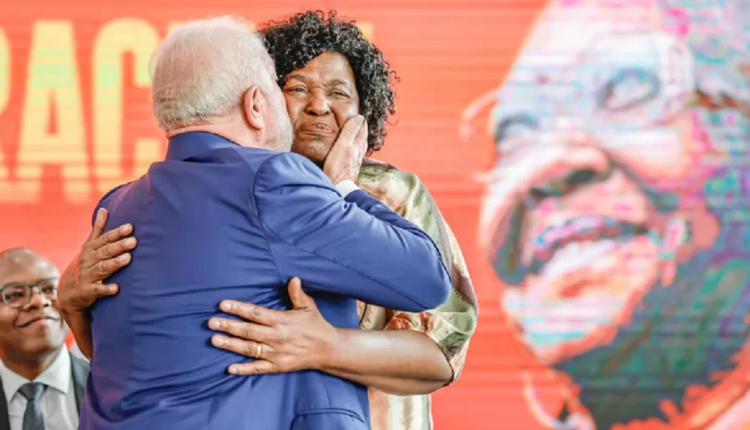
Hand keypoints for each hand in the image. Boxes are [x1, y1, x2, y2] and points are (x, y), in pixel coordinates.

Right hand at [58, 208, 135, 313]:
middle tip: (134, 241)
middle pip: (105, 252)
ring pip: (102, 268)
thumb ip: (98, 229)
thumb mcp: (89, 246)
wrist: (67, 292)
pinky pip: (98, 290)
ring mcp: (87, 275)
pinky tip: (116, 288)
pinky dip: (106, 289)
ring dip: (115, 263)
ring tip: (128, 258)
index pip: (105, 239)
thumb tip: (104, 209)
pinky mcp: (88, 291)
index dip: (117, 233)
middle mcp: (88, 260)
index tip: (130, 227)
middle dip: (119, 246)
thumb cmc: (84, 264)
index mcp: (91, 249)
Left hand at [208, 277, 338, 374]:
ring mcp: (276, 353)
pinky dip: (244, 369)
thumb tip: (293, 278)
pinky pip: (258, 368)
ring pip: (249, 349)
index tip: (223, 304)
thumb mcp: (309, 307)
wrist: (329, 350)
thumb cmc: (316, 326)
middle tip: (211, 322)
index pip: (256, 313)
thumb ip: (297, 293)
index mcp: (282, 321)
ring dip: (231, 345)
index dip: (239, 308)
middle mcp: (277, 337)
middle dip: (228, 326)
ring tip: (214, 340)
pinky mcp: (278, 367)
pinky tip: (229, 368)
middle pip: (248, 331)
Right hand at [323, 115, 367, 184]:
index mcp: (358, 145)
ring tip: (356, 133)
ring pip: (359, 145)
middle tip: (359, 121)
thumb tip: (359, 117)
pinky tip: (349, 150)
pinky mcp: (350, 167)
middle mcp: (359, 152)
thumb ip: (350, 131)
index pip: (362, 129)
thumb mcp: (343, 145)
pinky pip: (354, 153)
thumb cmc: (339, 167)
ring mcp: (355, 160)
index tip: (360, 114)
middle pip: (362, 137)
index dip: (361, 121)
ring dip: (358, 138)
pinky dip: (353, 147)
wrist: (339, 187)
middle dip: (361, 129)